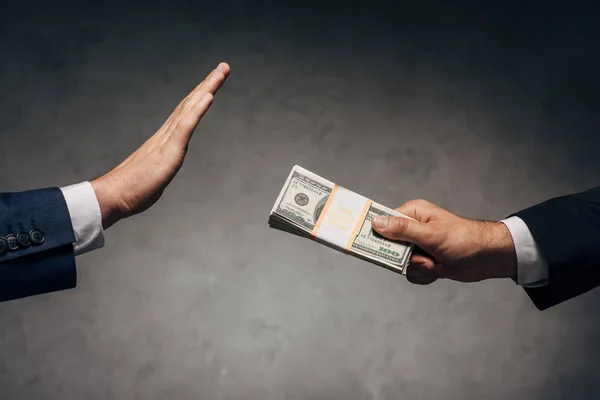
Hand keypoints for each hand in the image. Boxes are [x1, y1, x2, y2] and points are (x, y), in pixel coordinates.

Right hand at [90, 62, 230, 228]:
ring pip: (190, 107)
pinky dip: (198, 109)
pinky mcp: (168, 150)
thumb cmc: (130, 190)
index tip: (212, 83)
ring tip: (221, 72)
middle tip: (224, 66)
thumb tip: (157, 173)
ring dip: (207, 88)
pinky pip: (185, 126)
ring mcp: (166, 140)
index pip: (185, 113)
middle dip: (208, 84)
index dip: (199, 97)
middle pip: (190, 103)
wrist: (111, 196)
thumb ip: (158, 170)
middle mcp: (165, 134)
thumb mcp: (152, 177)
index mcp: (164, 140)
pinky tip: (209, 95)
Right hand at [371, 199, 517, 283]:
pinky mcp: (425, 261)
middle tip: (422, 258)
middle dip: (406, 258)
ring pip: (401, 263)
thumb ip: (402, 229)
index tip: (363, 243)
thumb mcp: (430, 234)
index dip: (374, 234)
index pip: (383, 222)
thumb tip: (375, 222)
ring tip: (436, 263)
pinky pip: (412, 273)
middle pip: (389, 247)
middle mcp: (413, 228)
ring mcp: (418, 246)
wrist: (488, 258)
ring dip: (418, 268)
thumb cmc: (464, 239)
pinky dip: (425, 275)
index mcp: (412, 213)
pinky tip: (439, 269)